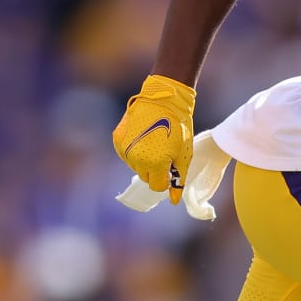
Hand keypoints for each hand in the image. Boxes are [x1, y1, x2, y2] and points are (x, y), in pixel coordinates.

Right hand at [112, 74, 196, 203]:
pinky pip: (126, 154)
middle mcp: (136, 159)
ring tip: (154, 142)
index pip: (156, 186)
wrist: (163, 99)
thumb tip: (173, 201)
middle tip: (164, 153)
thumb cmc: (177, 126)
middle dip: (155, 170)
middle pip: (145, 177)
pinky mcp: (117, 139)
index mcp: (154, 164)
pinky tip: (143, 137)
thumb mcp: (183, 154)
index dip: (165, 179)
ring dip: (144, 160)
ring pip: (135, 166)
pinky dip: (134, 150)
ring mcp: (124, 149)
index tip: (170, 168)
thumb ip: (178, 179)